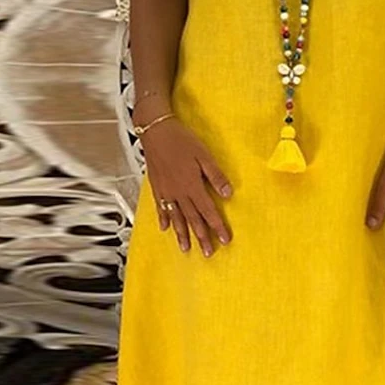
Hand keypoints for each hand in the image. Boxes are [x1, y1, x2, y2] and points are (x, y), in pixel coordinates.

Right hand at [140, 116, 232, 256]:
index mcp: (192, 186)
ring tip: (186, 249)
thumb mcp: (204, 155)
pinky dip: (164, 219)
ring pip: (176, 218)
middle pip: (192, 220)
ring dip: (182, 234)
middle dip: (201, 237)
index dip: (217, 227)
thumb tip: (228, 193)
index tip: (224, 240)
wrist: (156, 131)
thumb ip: (216, 176)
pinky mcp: (157, 187)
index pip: (208, 212)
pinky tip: (165, 229)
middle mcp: (179, 193)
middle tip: (208, 253)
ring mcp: (166, 192)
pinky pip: (161, 208)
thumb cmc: (181, 140)